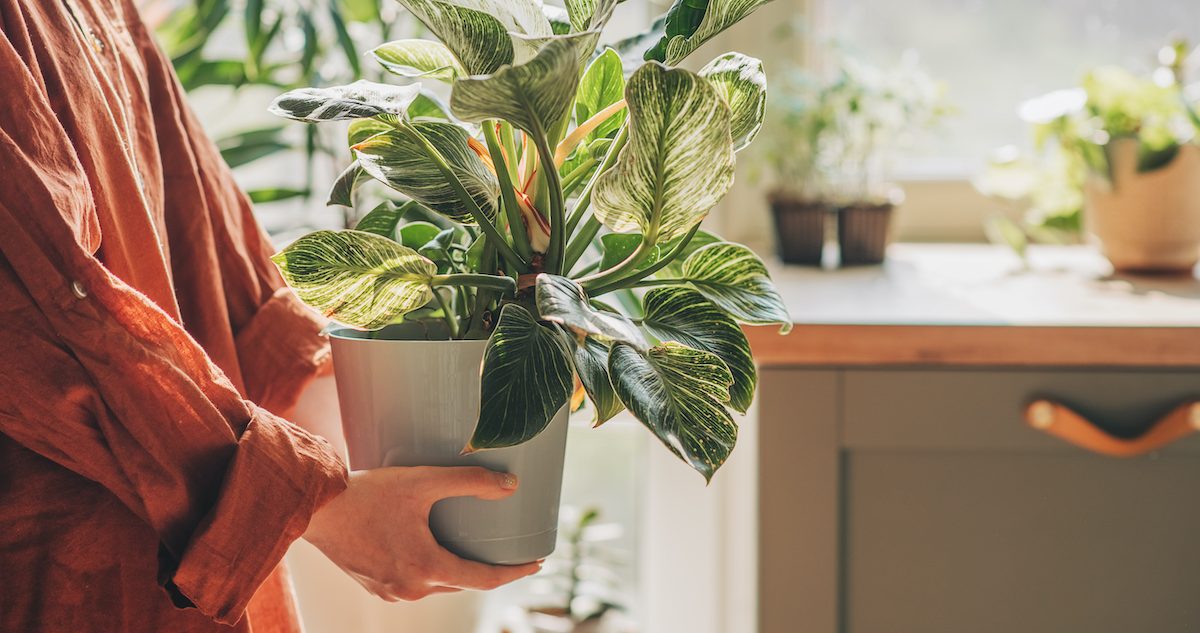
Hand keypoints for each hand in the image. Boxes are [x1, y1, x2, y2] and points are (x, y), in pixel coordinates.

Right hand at [303, 466, 540, 600]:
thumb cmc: (367, 492)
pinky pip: (414, 583)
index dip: (515, 571)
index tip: (538, 562)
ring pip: (437, 583)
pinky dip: (429, 568)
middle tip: (506, 546)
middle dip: (485, 566)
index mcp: (427, 568)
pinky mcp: (375, 586)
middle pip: (461, 581)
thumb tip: (511, 484)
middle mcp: (411, 588)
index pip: (485, 579)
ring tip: (469, 544)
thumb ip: (469, 482)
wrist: (315, 507)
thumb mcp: (423, 481)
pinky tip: (431, 547)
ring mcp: (391, 592)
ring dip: (454, 567)